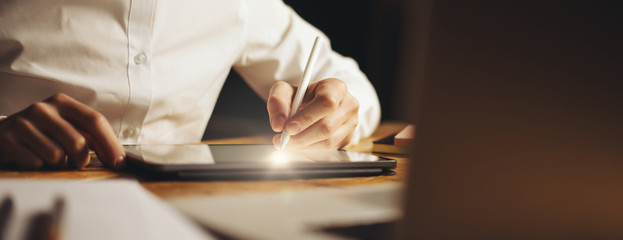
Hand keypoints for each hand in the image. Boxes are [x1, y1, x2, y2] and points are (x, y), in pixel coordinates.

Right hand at [0, 93, 124, 169]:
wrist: (1, 135)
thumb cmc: (41, 134)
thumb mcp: (65, 127)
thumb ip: (89, 137)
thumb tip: (117, 158)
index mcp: (62, 102)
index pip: (95, 120)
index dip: (110, 143)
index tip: (119, 163)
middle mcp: (42, 108)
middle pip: (78, 142)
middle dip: (82, 160)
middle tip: (76, 163)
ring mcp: (23, 122)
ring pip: (57, 156)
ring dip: (58, 165)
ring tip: (49, 158)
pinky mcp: (8, 139)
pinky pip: (36, 163)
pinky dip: (38, 167)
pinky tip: (31, 158)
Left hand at [267, 78, 358, 149]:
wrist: (318, 103)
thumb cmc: (304, 96)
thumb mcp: (287, 91)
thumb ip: (278, 101)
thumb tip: (278, 124)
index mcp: (336, 87)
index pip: (326, 103)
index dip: (306, 117)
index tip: (288, 128)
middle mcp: (349, 104)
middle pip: (326, 126)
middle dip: (300, 137)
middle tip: (281, 140)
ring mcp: (351, 123)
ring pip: (328, 141)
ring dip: (303, 145)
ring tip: (287, 142)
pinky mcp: (348, 138)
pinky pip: (329, 150)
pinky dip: (310, 149)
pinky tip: (300, 143)